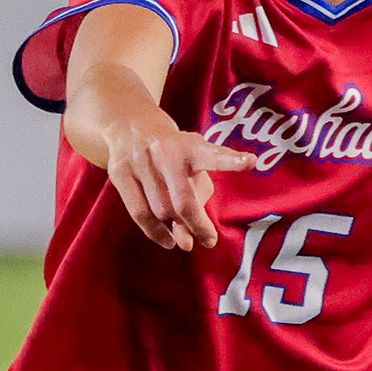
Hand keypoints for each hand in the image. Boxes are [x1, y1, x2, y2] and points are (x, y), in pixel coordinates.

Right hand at [105, 120, 255, 251]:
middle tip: (209, 241)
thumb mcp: (193, 163)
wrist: (131, 127)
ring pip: (159, 211)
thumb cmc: (173, 154)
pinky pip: (139, 213)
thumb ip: (197, 199)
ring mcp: (139, 161)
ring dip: (176, 231)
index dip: (230, 160)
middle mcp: (164, 151)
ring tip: (186, 241)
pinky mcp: (120, 172)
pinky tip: (167, 241)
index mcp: (190, 146)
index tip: (251, 161)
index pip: (213, 155)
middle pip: (182, 200)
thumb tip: (186, 243)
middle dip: (197, 225)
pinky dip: (155, 233)